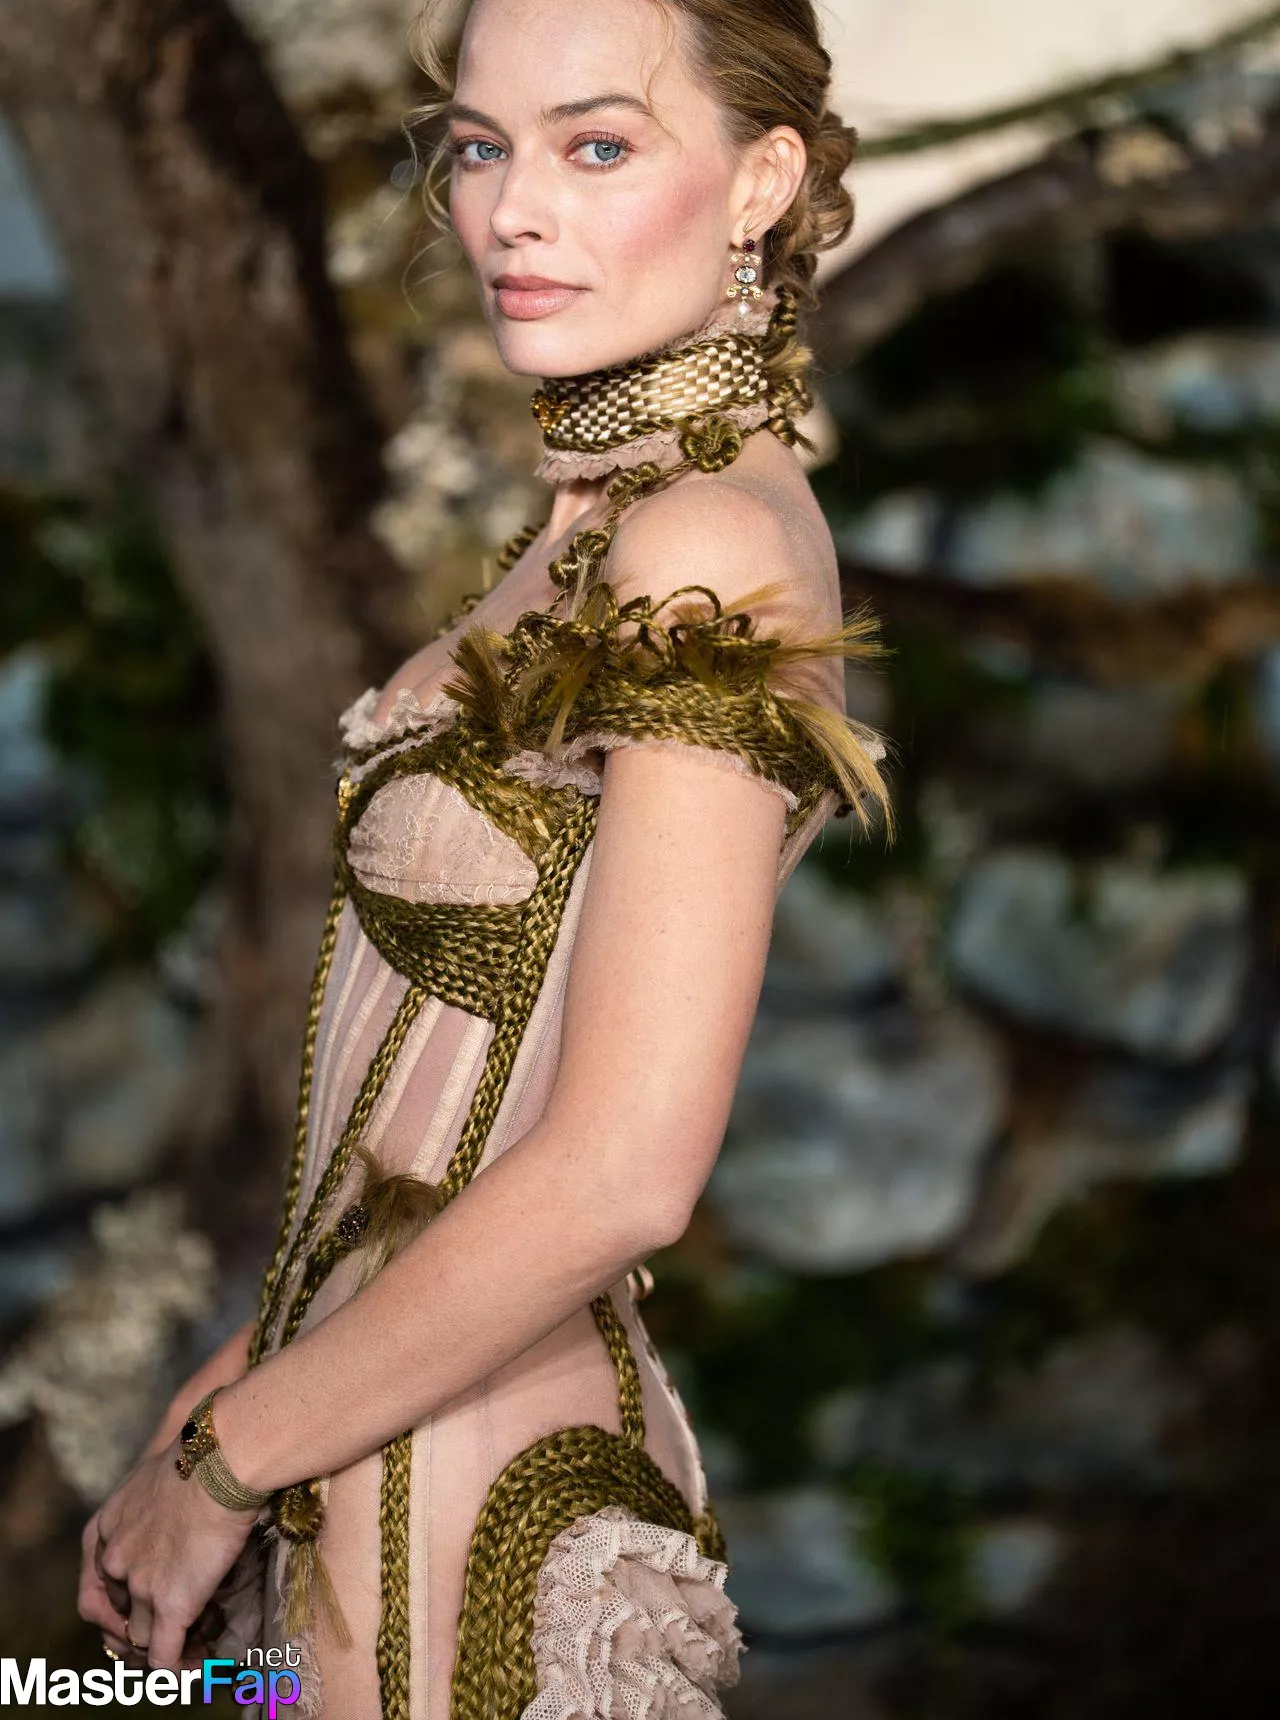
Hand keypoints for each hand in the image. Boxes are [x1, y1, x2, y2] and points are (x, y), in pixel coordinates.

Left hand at [78, 1440, 260, 1669]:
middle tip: (166, 1628)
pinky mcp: (172, 1605)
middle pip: (115, 1614)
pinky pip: (164, 1655)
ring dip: (160, 1647)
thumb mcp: (154, 1476)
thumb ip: (150, 1505)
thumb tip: (172, 1505)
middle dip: (138, 1626)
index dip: (116, 1602)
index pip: (94, 1584)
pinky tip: (190, 1665)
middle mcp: (113, 1562)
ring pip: (140, 1638)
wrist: (220, 1462)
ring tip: (187, 1647)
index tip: (140, 1606)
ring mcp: (140, 1587)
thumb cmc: (198, 1456)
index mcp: (103, 1530)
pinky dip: (174, 1667)